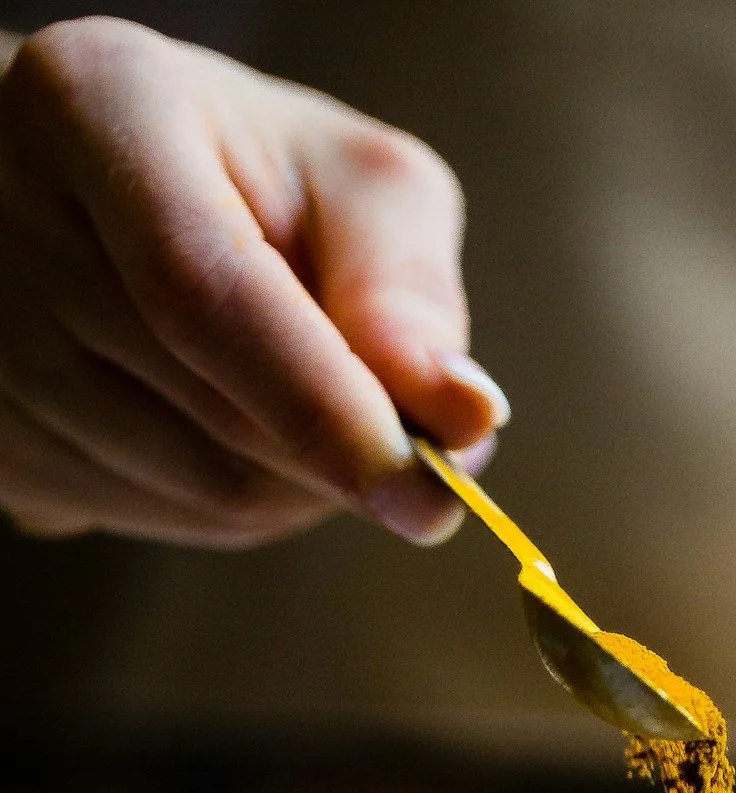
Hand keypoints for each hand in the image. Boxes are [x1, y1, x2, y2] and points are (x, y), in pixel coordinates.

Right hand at [0, 16, 504, 546]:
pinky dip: (233, 505)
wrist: (98, 190)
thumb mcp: (351, 181)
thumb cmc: (247, 177)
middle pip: (216, 416)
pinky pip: (152, 521)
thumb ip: (411, 288)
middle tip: (400, 436)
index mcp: (96, 105)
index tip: (428, 491)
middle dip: (341, 455)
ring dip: (297, 489)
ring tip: (309, 409)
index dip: (328, 410)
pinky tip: (234, 430)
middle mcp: (12, 218)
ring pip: (196, 491)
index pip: (206, 294)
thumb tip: (467, 418)